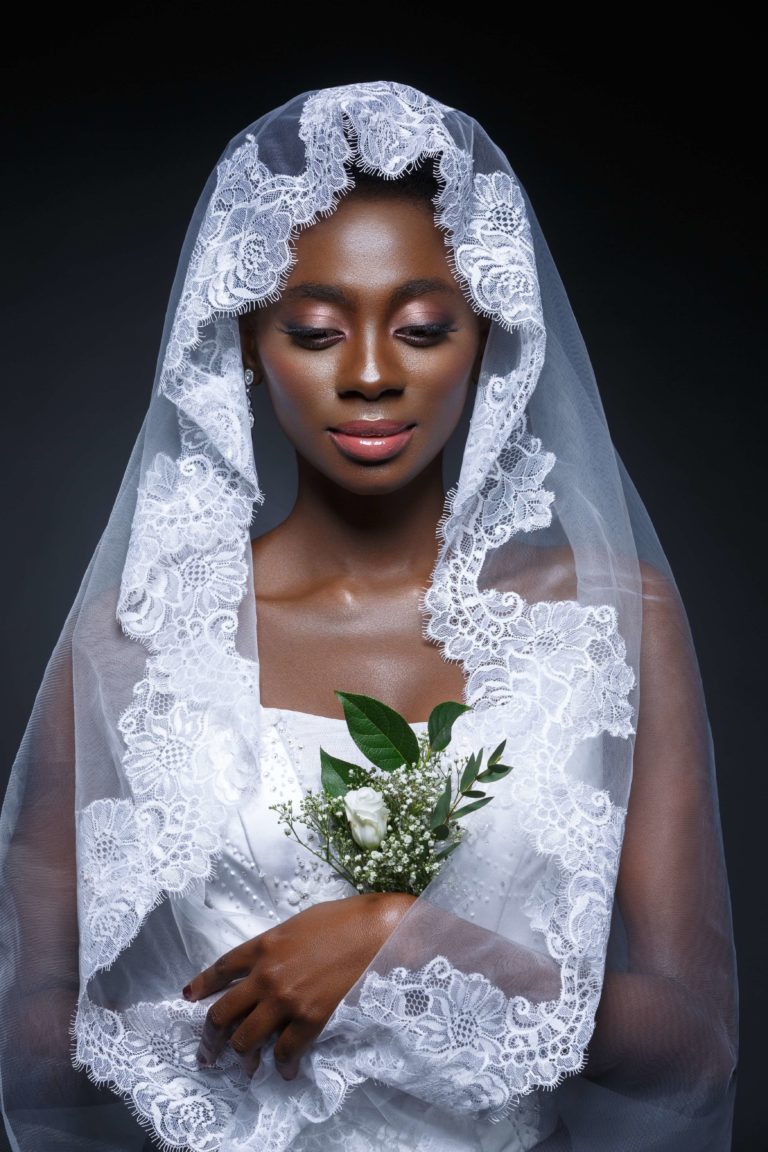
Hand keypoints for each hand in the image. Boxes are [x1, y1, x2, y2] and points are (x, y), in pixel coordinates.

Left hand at [182, 891, 413, 1079]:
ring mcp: (286, 1000)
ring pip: (245, 1039)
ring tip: (245, 1066)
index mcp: (262, 946)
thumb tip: (263, 963)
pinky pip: (285, 1051)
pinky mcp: (310, 1019)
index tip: (189, 998)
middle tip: (208, 1052)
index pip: (220, 970)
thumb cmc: (342, 919)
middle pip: (222, 1013)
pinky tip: (285, 1070)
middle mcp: (266, 975)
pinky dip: (282, 1065)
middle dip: (210, 1038)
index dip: (200, 986)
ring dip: (241, 1057)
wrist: (376, 931)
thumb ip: (274, 945)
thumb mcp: (296, 923)